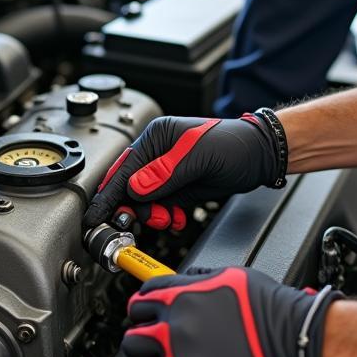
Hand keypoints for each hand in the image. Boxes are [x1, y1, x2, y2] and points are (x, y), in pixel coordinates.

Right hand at [83, 114, 281, 231]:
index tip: (96, 217)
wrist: (260, 156)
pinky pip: (159, 207)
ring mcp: (166, 172)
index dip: (109, 195)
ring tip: (167, 218)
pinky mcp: (177, 187)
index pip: (124, 170)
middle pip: (129, 188)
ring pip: (143, 201)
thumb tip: (135, 188)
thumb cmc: (234, 145)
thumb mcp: (199, 157)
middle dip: (135, 208)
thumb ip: (165, 173)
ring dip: (151, 215)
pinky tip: (175, 219)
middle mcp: (157, 154)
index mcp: (156, 137)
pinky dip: (164, 217)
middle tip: (149, 219)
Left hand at [122, 267, 342, 356]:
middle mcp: (174, 328)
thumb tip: (185, 281)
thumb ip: (198, 279)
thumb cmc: (265, 304)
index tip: (148, 311)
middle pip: (133, 335)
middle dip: (141, 335)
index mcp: (179, 297)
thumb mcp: (228, 274)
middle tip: (153, 338)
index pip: (140, 299)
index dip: (144, 305)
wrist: (289, 336)